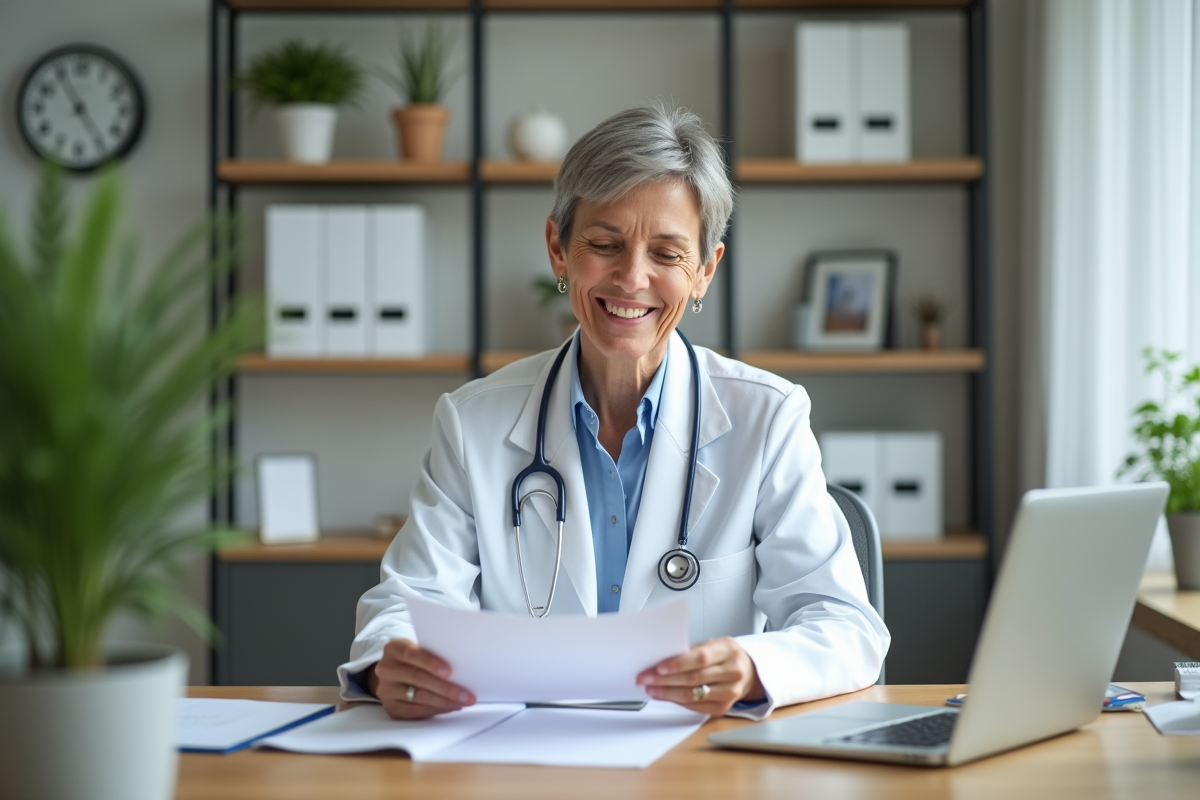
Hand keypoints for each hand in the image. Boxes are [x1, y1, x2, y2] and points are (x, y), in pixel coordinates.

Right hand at [368, 638, 475, 719]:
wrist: (393, 671)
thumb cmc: (414, 658)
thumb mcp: (418, 649)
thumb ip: (433, 653)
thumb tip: (461, 668)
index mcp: (394, 648)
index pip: (412, 654)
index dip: (431, 663)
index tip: (449, 671)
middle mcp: (386, 669)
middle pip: (419, 679)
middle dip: (446, 688)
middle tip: (466, 695)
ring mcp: (386, 690)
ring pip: (419, 697)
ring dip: (444, 701)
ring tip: (462, 702)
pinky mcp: (391, 707)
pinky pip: (416, 711)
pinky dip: (436, 710)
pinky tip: (449, 707)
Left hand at [636, 637, 764, 715]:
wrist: (748, 672)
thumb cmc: (725, 655)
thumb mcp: (713, 644)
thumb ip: (692, 651)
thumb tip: (662, 659)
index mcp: (728, 651)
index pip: (700, 658)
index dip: (678, 664)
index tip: (658, 667)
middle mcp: (733, 673)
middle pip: (694, 678)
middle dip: (665, 680)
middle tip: (646, 678)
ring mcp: (730, 693)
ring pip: (693, 695)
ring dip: (667, 693)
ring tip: (651, 688)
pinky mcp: (723, 708)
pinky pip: (696, 706)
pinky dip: (677, 701)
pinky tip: (664, 696)